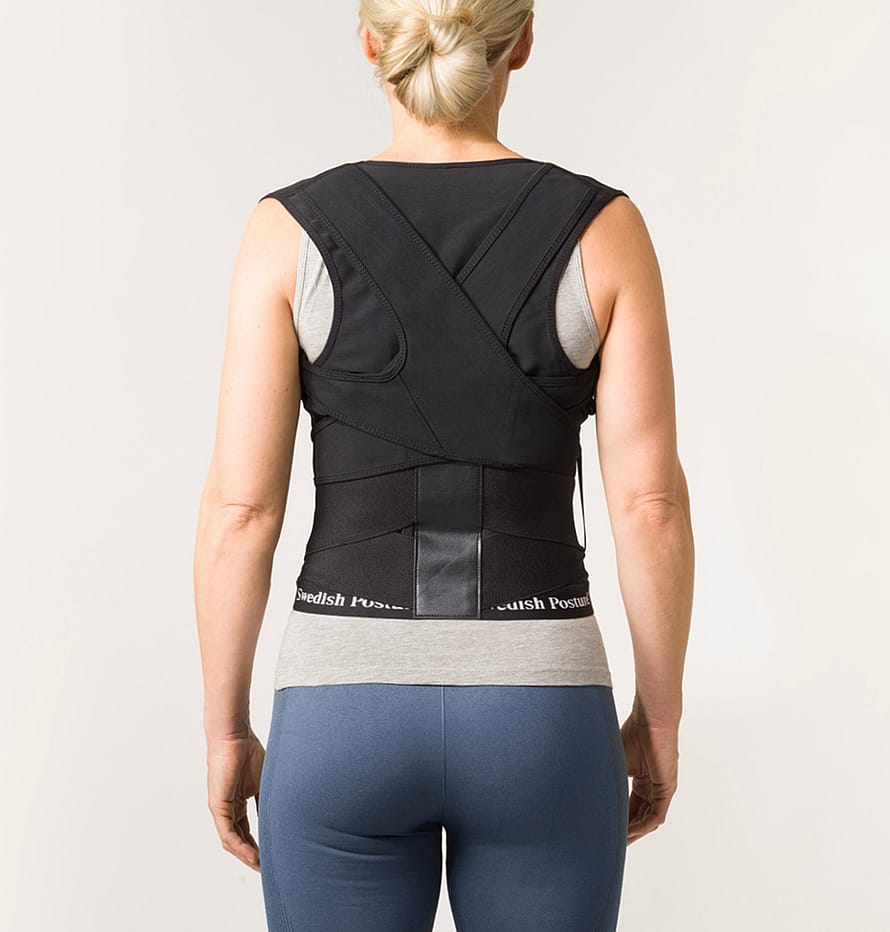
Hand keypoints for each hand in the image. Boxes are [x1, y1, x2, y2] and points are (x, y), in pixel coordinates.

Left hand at [206, 729, 264, 870]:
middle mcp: (228, 808)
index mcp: (238, 802)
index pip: (246, 831)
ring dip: (246, 855)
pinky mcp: (218, 806)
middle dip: (252, 856)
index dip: (257, 846)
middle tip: (265, 869)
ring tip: (261, 866)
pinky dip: (240, 846)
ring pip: (232, 840)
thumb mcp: (264, 783)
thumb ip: (268, 800)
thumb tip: (282, 818)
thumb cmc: (249, 752)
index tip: (270, 857)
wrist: (236, 737)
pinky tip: (252, 855)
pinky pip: (228, 832)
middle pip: (239, 839)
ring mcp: (221, 808)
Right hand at [619, 709, 678, 844]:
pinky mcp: (667, 789)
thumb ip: (608, 776)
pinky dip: (642, 825)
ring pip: (647, 819)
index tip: (606, 827)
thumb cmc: (634, 731)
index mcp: (642, 778)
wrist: (651, 719)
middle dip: (626, 830)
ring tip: (617, 841)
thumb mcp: (616, 760)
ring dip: (634, 832)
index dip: (620, 818)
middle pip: (639, 815)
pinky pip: (655, 815)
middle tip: (610, 841)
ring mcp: (661, 789)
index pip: (631, 805)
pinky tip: (629, 832)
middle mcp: (653, 786)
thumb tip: (584, 785)